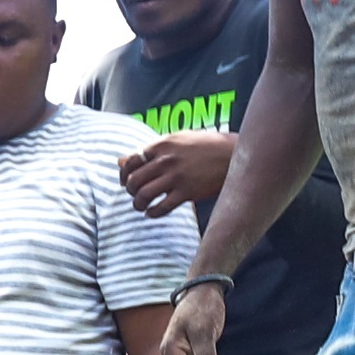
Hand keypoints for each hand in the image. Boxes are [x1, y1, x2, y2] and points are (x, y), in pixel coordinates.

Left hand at [116, 132, 237, 215]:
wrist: (233, 154)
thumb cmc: (204, 146)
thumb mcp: (176, 140)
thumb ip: (149, 151)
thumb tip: (120, 160)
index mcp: (162, 144)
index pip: (131, 162)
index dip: (124, 174)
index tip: (126, 181)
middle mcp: (166, 160)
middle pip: (133, 181)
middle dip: (130, 191)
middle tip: (136, 195)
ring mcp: (176, 177)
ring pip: (143, 196)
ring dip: (138, 204)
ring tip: (142, 206)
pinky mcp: (187, 192)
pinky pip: (160, 208)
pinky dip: (152, 213)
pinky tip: (153, 212)